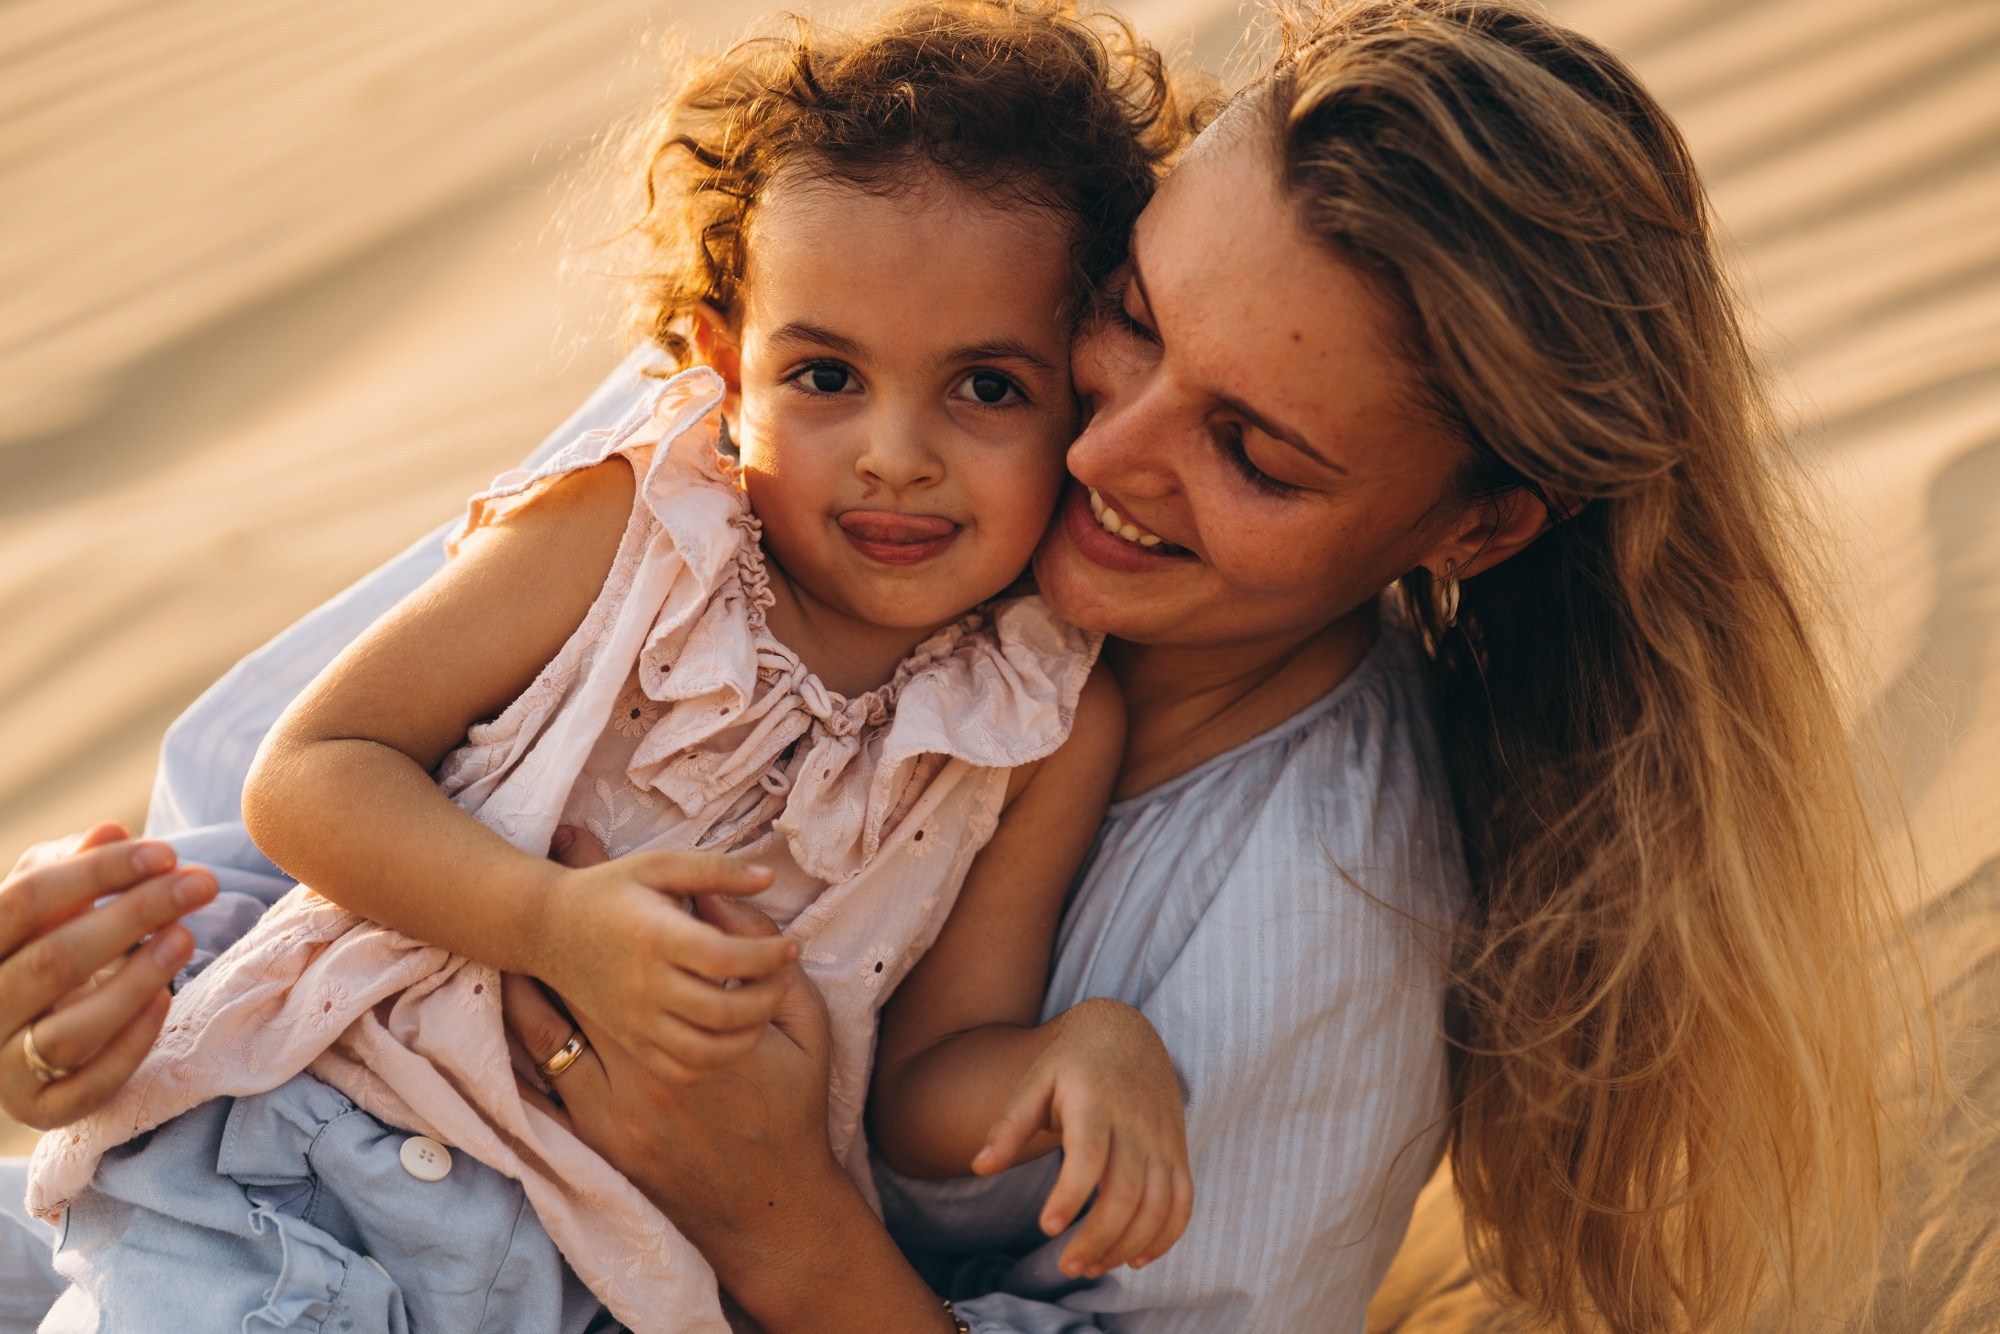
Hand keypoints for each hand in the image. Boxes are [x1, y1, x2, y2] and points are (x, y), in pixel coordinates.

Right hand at [0, 822, 217, 1128]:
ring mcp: (3, 1068)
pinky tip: (165, 999)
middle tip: (200, 885)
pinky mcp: (41, 1111)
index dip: (96, 873)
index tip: (165, 853)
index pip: (21, 902)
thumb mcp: (47, 904)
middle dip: (134, 916)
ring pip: (70, 1032)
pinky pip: (90, 1084)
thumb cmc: (40, 948)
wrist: (20, 1032)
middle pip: (53, 961)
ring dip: (136, 981)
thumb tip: (109, 831)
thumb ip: (71, 866)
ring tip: (186, 938)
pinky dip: (132, 1042)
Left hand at [503, 890, 838, 1249]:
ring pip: (553, 1032)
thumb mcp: (806, 1026)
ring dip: (533, 990)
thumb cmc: (793, 1109)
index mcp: (701, 1027)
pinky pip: (549, 1081)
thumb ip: (769, 965)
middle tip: (546, 906)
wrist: (771, 1204)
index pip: (646, 953)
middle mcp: (647, 1064)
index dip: (619, 914)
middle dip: (565, 942)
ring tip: (512, 952)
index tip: (605, 880)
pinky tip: (520, 1015)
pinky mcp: (600, 1137)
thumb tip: (721, 908)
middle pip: (584, 984)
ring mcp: (616, 1106)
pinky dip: (534, 1044)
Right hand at [535, 828, 796, 1085]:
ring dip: (750, 1032)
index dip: (769, 956)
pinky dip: (719, 1057)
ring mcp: (635, 1021)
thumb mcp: (660, 866)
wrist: (546, 929)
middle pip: (723, 1010)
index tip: (790, 946)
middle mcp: (645, 985)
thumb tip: (769, 878)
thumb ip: (716, 870)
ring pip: (707, 1049)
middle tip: (782, 977)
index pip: (726, 957)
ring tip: (763, 1004)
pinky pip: (683, 1066)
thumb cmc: (611, 891)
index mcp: (655, 936)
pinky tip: (733, 1031)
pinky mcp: (632, 1041)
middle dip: (768, 996)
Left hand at [975, 997, 1192, 1277]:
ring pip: (1157, 1205)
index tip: (1046, 1227)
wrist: (1128, 1033)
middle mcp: (1135, 1124)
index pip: (1088, 1155)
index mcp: (1094, 1103)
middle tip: (1066, 1267)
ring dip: (1127, 1246)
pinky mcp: (1178, 1152)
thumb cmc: (1071, 1063)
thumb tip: (978, 1168)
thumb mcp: (1035, 1082)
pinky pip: (1182, 1202)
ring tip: (1090, 1266)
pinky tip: (1134, 1259)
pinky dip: (1165, 1237)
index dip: (1070, 1194)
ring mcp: (1162, 1140)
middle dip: (1098, 1238)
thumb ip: (1009, 1126)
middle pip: (1125, 1192)